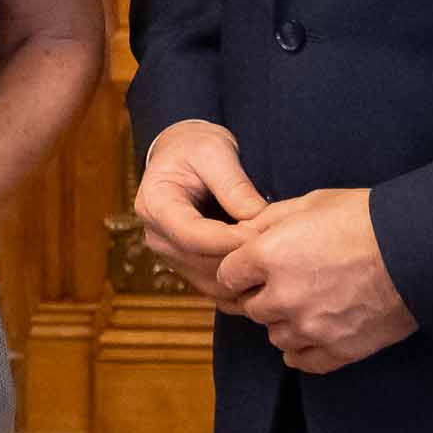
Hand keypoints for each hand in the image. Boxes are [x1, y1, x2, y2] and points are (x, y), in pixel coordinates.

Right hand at [134, 119, 265, 301]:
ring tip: (275, 258)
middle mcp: (157, 236)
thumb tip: (256, 218)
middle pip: (201, 262)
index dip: (228, 239)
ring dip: (243, 274)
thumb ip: (233, 185)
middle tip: (277, 247)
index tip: (261, 235)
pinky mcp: (187, 266)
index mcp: (155, 205)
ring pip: (211, 281)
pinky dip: (241, 281)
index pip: (191, 234)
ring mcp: (170, 255)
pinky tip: (265, 269)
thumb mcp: (214, 151)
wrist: (182, 156)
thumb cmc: (194, 148)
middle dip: (240, 257)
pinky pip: (216, 285)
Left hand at [214, 187, 416, 373]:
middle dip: (264, 295)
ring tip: (309, 304)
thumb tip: (244, 233)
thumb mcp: (311, 202)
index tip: (254, 268)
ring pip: (276, 336)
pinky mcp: (338, 349)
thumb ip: (269, 221)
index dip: (241, 270)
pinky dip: (304, 350)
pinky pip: (302, 361)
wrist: (418, 248)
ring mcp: (310, 327)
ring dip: (285, 322)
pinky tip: (314, 333)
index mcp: (269, 256)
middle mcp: (282, 296)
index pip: (229, 276)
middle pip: (252, 308)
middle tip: (288, 282)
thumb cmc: (366, 218)